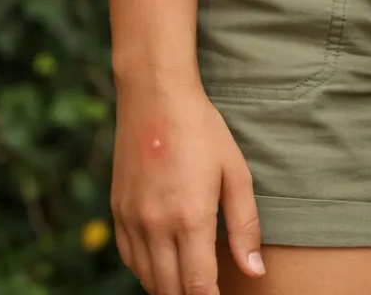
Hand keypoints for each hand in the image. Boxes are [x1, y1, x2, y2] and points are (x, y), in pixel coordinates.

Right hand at [111, 82, 263, 293]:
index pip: (198, 286)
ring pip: (147, 277)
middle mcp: (156, 224)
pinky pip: (129, 256)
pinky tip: (162, 268)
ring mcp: (132, 218)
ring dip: (168, 288)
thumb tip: (254, 270)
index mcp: (190, 218)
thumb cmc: (201, 130)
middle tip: (208, 292)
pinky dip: (145, 271)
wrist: (153, 96)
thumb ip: (245, 227)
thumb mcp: (235, 174)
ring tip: (188, 286)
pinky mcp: (117, 209)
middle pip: (170, 288)